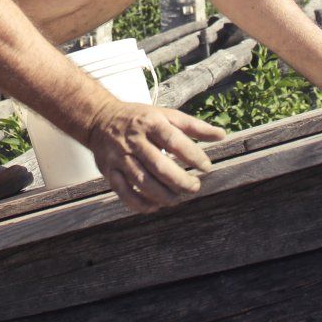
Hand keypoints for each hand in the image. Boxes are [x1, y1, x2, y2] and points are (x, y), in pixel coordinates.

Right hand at [84, 101, 224, 213]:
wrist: (99, 118)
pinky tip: (156, 206)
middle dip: (180, 181)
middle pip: (158, 166)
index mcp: (150, 123)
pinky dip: (140, 203)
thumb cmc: (140, 119)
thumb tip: (222, 135)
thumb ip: (194, 126)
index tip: (206, 167)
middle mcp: (134, 140)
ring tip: (178, 198)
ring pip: (142, 182)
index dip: (192, 156)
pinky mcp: (108, 171)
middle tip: (195, 187)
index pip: (174, 141)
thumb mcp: (166, 115)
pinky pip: (124, 192)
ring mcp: (119, 157)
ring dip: (163, 195)